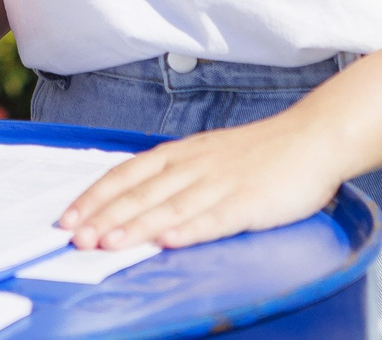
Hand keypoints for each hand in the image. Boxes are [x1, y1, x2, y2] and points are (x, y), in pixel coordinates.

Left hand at [57, 110, 352, 250]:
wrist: (313, 137)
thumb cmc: (260, 151)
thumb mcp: (208, 153)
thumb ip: (175, 173)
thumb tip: (135, 196)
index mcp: (182, 153)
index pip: (128, 174)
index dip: (96, 196)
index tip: (68, 217)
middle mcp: (195, 165)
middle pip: (142, 192)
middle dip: (105, 216)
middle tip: (75, 237)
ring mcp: (222, 183)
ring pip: (170, 207)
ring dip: (136, 226)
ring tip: (108, 243)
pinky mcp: (250, 202)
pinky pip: (215, 218)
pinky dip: (190, 230)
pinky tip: (170, 242)